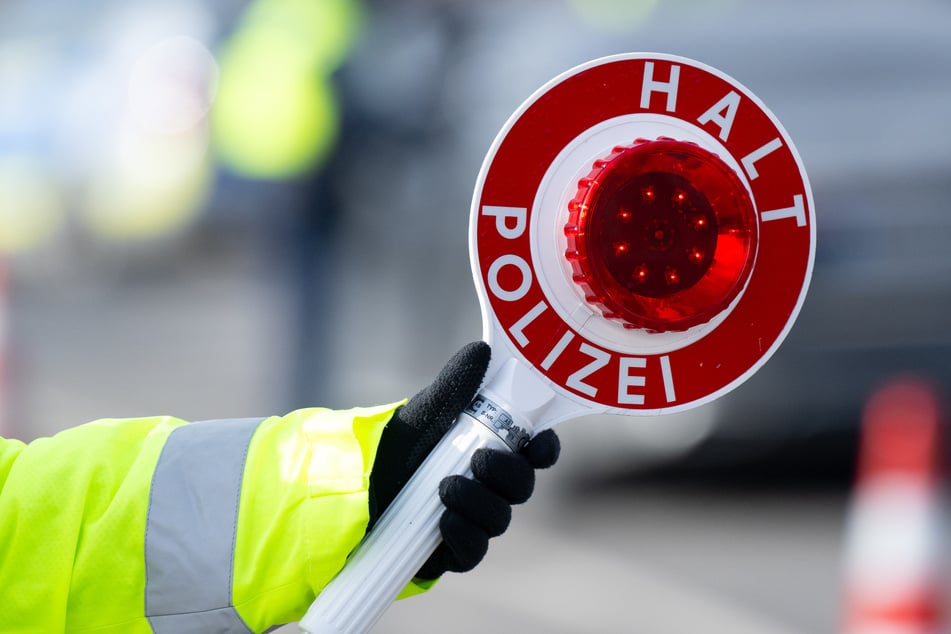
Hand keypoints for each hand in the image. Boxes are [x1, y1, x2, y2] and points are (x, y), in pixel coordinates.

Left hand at [368, 341, 560, 579]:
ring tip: (447, 488)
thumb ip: (455, 386)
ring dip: (480, 503)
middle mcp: (489, 486)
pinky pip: (474, 551)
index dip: (544, 449)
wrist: (351, 485)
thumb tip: (482, 351)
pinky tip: (446, 521)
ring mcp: (474, 518)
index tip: (537, 444)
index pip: (535, 451)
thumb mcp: (425, 412)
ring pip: (500, 519)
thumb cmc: (395, 445)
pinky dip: (464, 535)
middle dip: (509, 475)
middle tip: (480, 460)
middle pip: (522, 486)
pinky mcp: (453, 549)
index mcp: (493, 448)